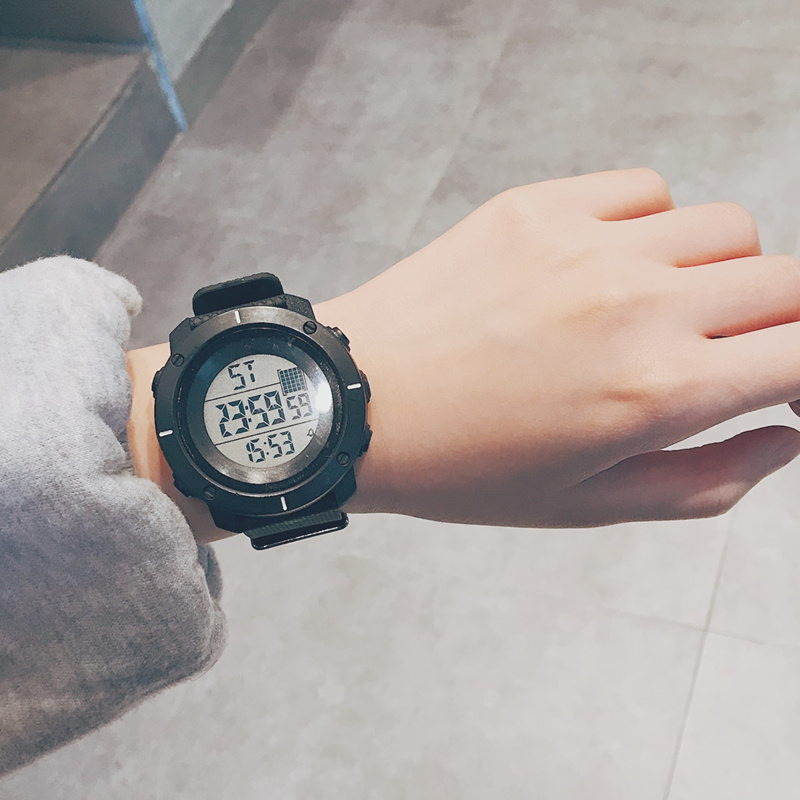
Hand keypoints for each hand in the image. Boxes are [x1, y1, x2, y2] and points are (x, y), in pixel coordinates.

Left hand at [316, 168, 799, 526]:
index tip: (783, 378)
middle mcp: (638, 306)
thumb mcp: (589, 506)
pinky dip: (650, 227)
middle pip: (788, 280)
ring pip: (726, 227)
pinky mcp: (540, 207)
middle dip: (777, 322)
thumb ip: (708, 480)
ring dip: (718, 271)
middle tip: (724, 350)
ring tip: (660, 309)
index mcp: (660, 392)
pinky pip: (647, 189)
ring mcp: (588, 245)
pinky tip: (607, 267)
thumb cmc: (464, 466)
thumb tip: (784, 434)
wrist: (360, 402)